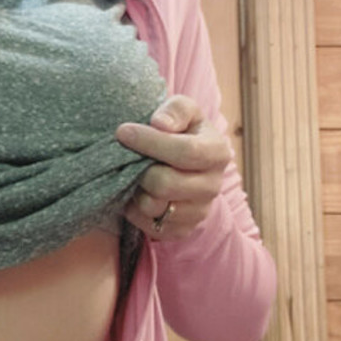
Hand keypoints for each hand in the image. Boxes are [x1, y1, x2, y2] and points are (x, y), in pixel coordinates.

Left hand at [117, 95, 231, 240]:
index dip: (150, 142)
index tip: (123, 132)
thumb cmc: (182, 133)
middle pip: (165, 184)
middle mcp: (212, 186)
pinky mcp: (182, 230)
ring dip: (136, 190)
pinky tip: (138, 193)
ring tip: (135, 175)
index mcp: (217, 153)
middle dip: (139, 170)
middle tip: (127, 157)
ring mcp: (199, 212)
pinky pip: (149, 226)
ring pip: (153, 207)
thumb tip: (159, 123)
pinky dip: (135, 210)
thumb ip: (175, 110)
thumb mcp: (184, 111)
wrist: (186, 167)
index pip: (185, 152)